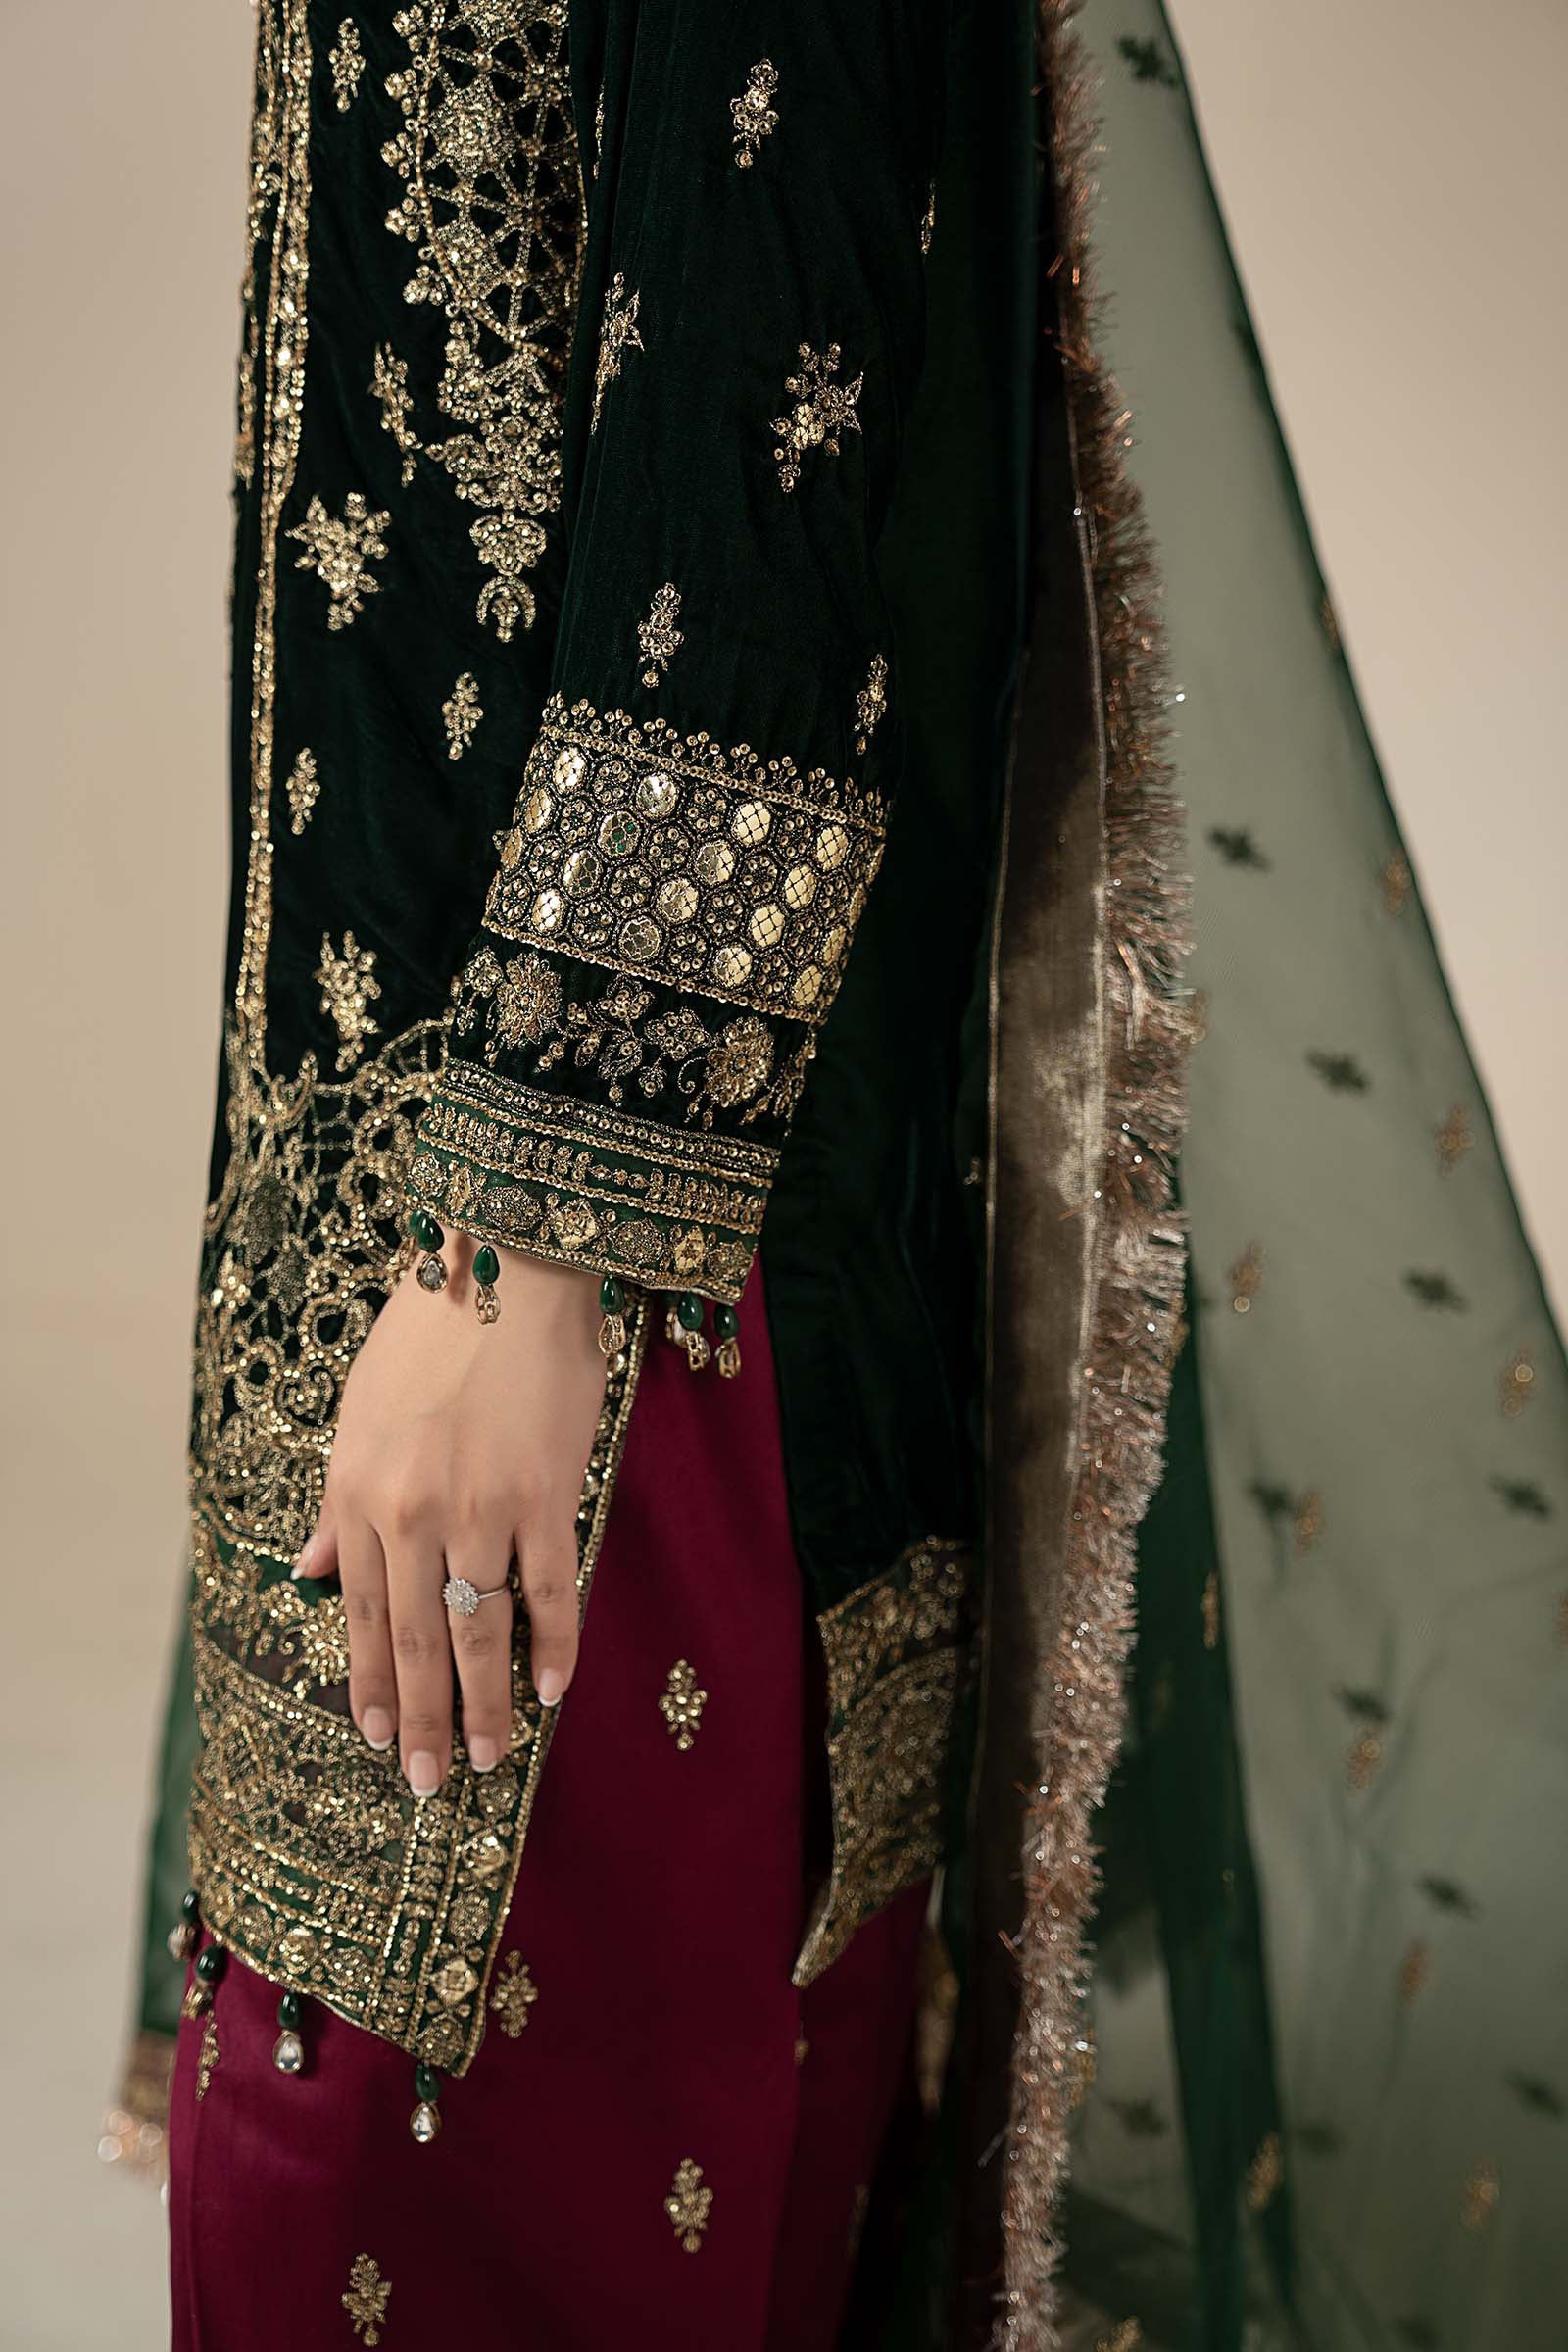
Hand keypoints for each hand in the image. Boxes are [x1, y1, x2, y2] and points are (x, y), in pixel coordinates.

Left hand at [294, 1238, 605, 1795]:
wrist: (505, 1268)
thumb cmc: (428, 1332)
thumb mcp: (355, 1414)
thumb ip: (335, 1503)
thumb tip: (307, 1572)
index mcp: (359, 1494)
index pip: (359, 1614)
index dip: (368, 1684)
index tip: (378, 1739)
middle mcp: (413, 1512)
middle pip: (415, 1641)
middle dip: (423, 1721)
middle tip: (429, 1785)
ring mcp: (482, 1508)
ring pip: (480, 1630)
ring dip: (488, 1704)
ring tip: (495, 1758)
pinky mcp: (547, 1494)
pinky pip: (550, 1589)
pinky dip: (553, 1645)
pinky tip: (554, 1689)